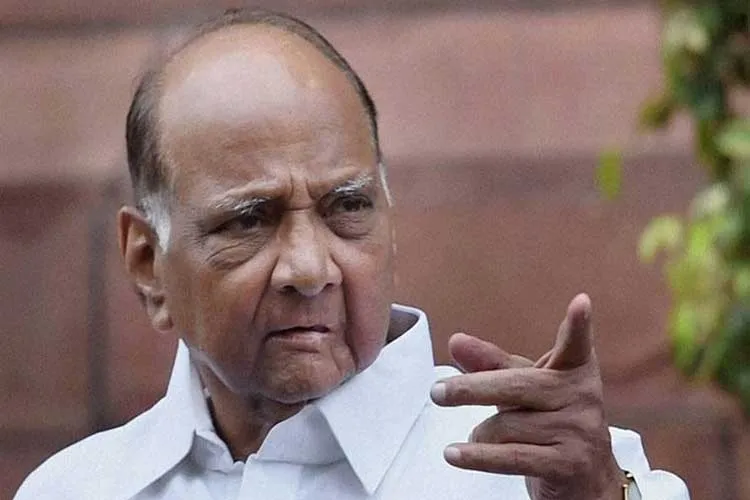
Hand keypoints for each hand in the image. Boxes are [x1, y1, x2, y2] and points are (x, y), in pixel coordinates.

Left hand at [430, 294, 625, 499]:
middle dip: (472, 389)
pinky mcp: (568, 464)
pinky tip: (454, 454)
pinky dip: (478, 457)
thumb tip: (455, 342)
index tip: (580, 303)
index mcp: (575, 371)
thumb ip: (491, 364)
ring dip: (481, 435)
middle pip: (517, 385)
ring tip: (477, 438)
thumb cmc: (550, 422)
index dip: (578, 325)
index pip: (574, 346)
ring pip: (507, 426)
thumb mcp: (523, 389)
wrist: (586, 480)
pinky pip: (511, 456)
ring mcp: (579, 431)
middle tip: (437, 393)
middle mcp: (584, 397)